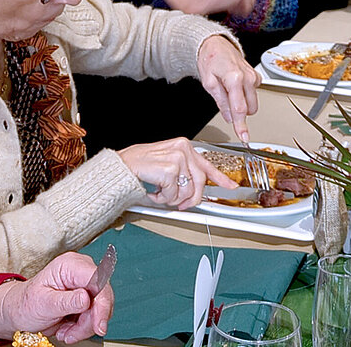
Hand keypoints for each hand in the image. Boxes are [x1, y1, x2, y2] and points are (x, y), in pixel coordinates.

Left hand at [0, 252, 114, 342]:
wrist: (20, 311)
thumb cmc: (26, 303)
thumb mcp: (43, 303)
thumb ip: (65, 301)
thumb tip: (86, 298)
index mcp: (69, 265)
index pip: (98, 281)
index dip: (102, 304)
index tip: (99, 326)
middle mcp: (80, 271)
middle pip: (101, 298)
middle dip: (89, 321)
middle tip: (71, 334)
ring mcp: (85, 284)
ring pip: (100, 310)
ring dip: (84, 327)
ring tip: (64, 331)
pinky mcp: (87, 298)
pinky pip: (95, 316)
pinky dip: (82, 328)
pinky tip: (67, 329)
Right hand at [118, 138, 238, 209]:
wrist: (121, 167)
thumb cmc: (138, 165)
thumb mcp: (165, 162)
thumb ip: (183, 171)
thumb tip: (196, 187)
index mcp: (183, 146)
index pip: (207, 164)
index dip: (220, 178)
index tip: (229, 186)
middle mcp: (183, 150)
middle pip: (200, 183)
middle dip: (191, 199)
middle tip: (181, 204)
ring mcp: (177, 159)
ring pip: (187, 192)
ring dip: (172, 199)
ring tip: (159, 192)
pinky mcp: (170, 170)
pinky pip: (174, 194)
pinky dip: (163, 198)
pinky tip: (154, 191)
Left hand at [196, 35, 259, 140]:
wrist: (215, 45)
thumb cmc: (210, 60)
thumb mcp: (208, 82)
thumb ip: (221, 101)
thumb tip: (230, 117)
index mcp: (234, 79)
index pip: (239, 109)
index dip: (241, 125)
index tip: (244, 137)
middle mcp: (248, 78)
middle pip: (249, 108)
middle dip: (238, 111)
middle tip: (224, 100)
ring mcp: (254, 77)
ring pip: (252, 103)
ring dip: (241, 102)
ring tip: (227, 90)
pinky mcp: (256, 77)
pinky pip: (253, 94)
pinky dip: (244, 94)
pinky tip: (234, 86)